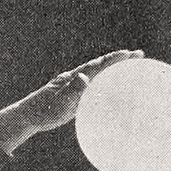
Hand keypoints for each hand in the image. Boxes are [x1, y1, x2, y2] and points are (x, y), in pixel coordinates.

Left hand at [0, 49, 143, 154]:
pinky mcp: (77, 96)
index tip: (130, 54)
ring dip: (115, 71)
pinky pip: (96, 88)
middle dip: (119, 60)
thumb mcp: (58, 102)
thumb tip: (84, 76)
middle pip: (101, 66)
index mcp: (74, 77)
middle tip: (139, 55)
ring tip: (133, 68)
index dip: (114, 59)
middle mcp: (77, 78)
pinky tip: (117, 89)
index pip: (97, 65)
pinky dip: (108, 84)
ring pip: (100, 76)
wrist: (30, 117)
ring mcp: (77, 86)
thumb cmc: (44, 111)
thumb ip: (71, 89)